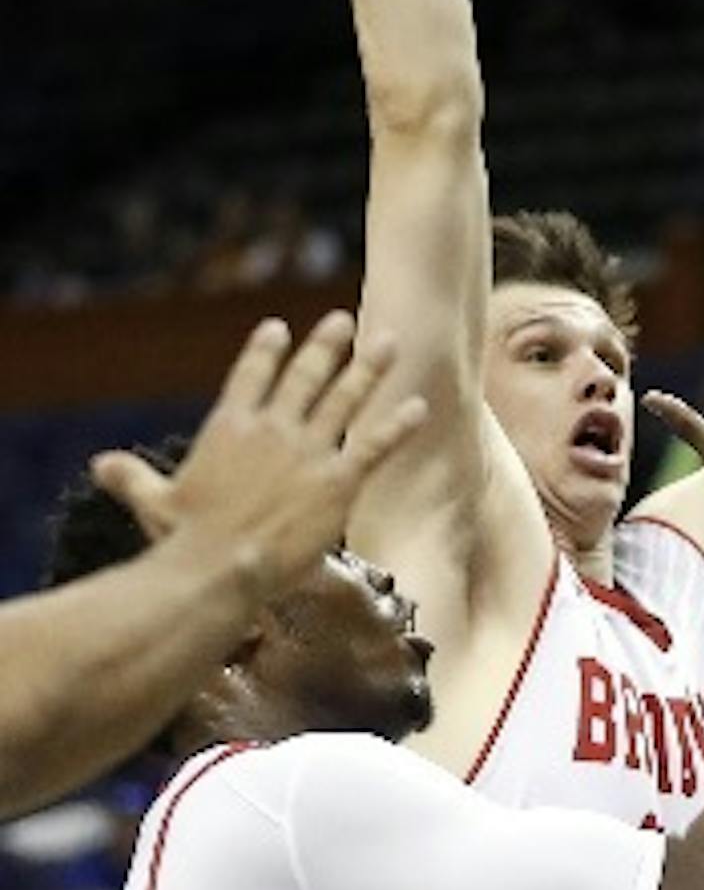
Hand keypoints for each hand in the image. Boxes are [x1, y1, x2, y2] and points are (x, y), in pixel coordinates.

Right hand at [95, 312, 427, 596]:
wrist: (220, 568)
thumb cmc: (184, 541)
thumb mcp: (155, 503)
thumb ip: (132, 478)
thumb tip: (101, 464)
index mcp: (229, 428)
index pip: (249, 376)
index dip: (266, 351)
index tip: (278, 328)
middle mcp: (272, 429)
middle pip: (305, 376)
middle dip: (326, 346)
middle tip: (342, 321)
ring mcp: (309, 451)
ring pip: (345, 398)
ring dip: (369, 368)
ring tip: (387, 341)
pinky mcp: (339, 480)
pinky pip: (375, 445)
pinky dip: (398, 425)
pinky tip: (418, 407)